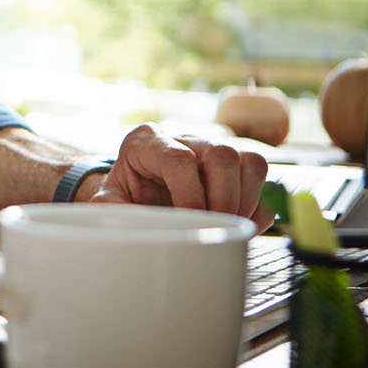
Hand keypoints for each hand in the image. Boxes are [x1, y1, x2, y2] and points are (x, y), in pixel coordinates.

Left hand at [89, 123, 272, 231]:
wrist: (137, 192)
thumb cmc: (124, 194)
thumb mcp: (109, 202)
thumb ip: (112, 212)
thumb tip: (134, 227)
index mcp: (148, 141)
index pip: (179, 159)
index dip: (190, 194)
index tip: (191, 221)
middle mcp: (186, 139)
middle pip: (222, 155)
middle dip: (224, 199)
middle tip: (214, 228)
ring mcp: (214, 149)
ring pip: (249, 161)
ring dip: (245, 200)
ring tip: (228, 227)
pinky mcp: (235, 166)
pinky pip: (258, 176)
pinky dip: (256, 206)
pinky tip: (238, 226)